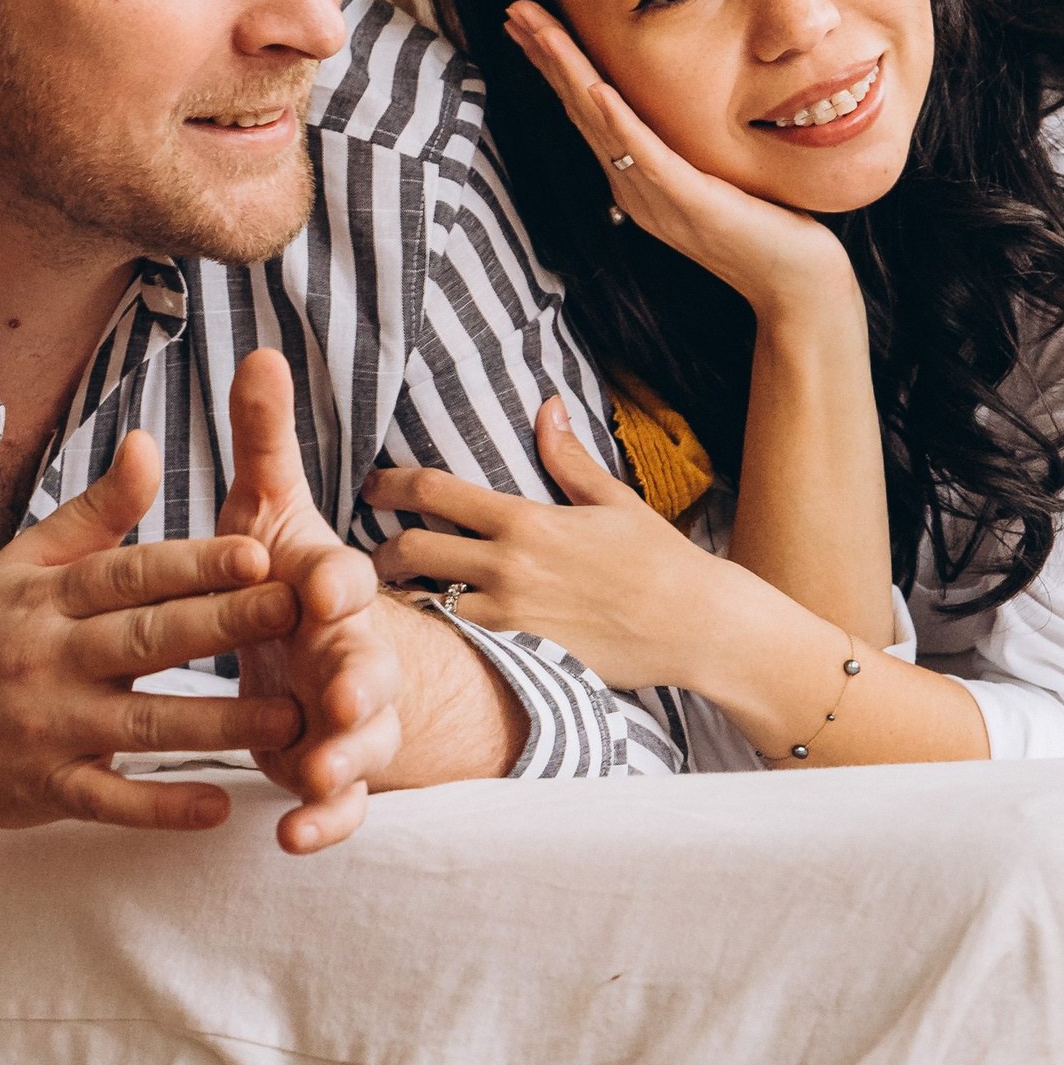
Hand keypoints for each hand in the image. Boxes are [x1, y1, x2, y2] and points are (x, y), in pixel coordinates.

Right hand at [0, 431, 306, 834]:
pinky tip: (218, 807)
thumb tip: (150, 442)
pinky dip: (162, 807)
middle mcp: (47, 658)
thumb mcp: (23, 563)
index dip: (194, 564)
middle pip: (147, 639)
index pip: (130, 574)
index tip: (259, 553)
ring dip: (219, 722)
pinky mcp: (45, 791)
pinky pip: (110, 802)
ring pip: (141, 724)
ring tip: (290, 715)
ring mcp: (45, 729)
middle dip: (225, 625)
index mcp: (47, 597)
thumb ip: (97, 511)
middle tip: (297, 613)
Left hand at [217, 349, 407, 850]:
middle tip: (340, 693)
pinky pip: (339, 803)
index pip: (341, 578)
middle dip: (356, 676)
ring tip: (321, 767)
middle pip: (365, 662)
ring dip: (345, 753)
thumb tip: (256, 351)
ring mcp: (349, 716)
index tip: (317, 585)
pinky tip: (292, 838)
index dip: (334, 582)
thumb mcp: (271, 510)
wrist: (323, 660)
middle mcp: (350, 651)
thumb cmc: (287, 580)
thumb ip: (265, 442)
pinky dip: (322, 820)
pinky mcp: (334, 770)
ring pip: (361, 737)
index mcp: (329, 587)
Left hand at [367, 398, 737, 688]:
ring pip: (424, 605)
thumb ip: (568, 458)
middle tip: (369, 555)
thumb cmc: (658, 560)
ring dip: (401, 599)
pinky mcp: (519, 658)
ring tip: (388, 599)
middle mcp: (508, 567)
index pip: (435, 491)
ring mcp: (510, 618)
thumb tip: (548, 406)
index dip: (391, 484)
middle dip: (380, 550)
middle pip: (411, 550)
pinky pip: (457, 646)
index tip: (372, 486)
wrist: (694, 624)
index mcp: (525, 521)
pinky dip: (436, 638)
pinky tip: (427, 638)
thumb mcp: (613, 500)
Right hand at [503, 0, 855, 322]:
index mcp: (636, 177)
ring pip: (601, 125)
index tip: (529, 23)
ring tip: (539, 33)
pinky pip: (648, 158)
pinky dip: (619, 123)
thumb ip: (684, 149)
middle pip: (580, 109)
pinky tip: (597, 90)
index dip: (556, 64)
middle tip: (515, 11)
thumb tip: (672, 112)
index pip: (586, 110)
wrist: (794, 287)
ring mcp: (658, 197)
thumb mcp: (714, 177)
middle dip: (547, 57)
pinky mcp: (691, 203)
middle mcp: (635, 186)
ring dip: (568, 74)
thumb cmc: (765, 230)